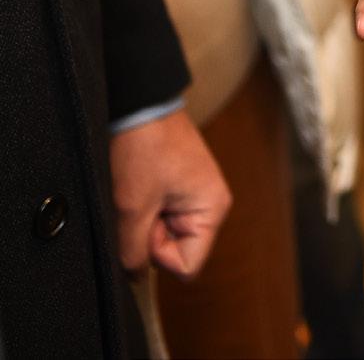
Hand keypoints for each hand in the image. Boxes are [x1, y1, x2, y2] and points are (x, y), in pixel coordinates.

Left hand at [108, 109, 230, 278]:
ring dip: (146, 222)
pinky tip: (142, 187)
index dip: (159, 255)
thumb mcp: (133, 207)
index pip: (188, 267)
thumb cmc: (143, 147)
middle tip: (141, 204)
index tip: (147, 223)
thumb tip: (136, 277)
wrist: (139, 104)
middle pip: (178, 251)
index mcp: (213, 209)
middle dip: (152, 237)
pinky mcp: (181, 188)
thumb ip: (134, 252)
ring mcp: (196, 195)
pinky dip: (147, 210)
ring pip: (167, 235)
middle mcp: (211, 204)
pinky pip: (163, 218)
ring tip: (140, 191)